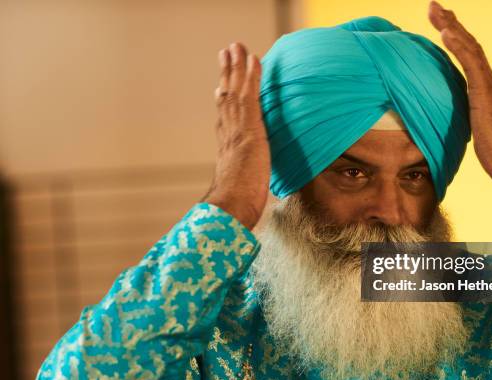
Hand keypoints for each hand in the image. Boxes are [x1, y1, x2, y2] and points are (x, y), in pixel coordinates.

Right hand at [203, 43, 269, 229]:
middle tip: (226, 54)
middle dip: (227, 75)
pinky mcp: (248, 128)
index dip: (225, 99)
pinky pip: (250, 95)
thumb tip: (244, 197)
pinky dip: (251, 76)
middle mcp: (228, 134)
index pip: (226, 117)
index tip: (223, 86)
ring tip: (236, 47)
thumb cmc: (236, 207)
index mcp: (227, 148)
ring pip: (235, 90)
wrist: (230, 206)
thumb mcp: (241, 191)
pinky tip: (254, 60)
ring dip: (236, 67)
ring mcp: (236, 130)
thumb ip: (243, 186)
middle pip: (226, 97)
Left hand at [428, 1, 491, 213]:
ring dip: (451, 27)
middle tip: (434, 7)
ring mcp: (488, 84)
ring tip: (436, 11)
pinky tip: (446, 32)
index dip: (454, 38)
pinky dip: (458, 45)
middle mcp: (488, 80)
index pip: (467, 56)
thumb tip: (450, 120)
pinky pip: (471, 63)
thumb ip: (465, 117)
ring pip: (469, 47)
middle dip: (450, 24)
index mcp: (484, 87)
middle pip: (468, 45)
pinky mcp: (485, 92)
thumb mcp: (473, 129)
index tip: (441, 23)